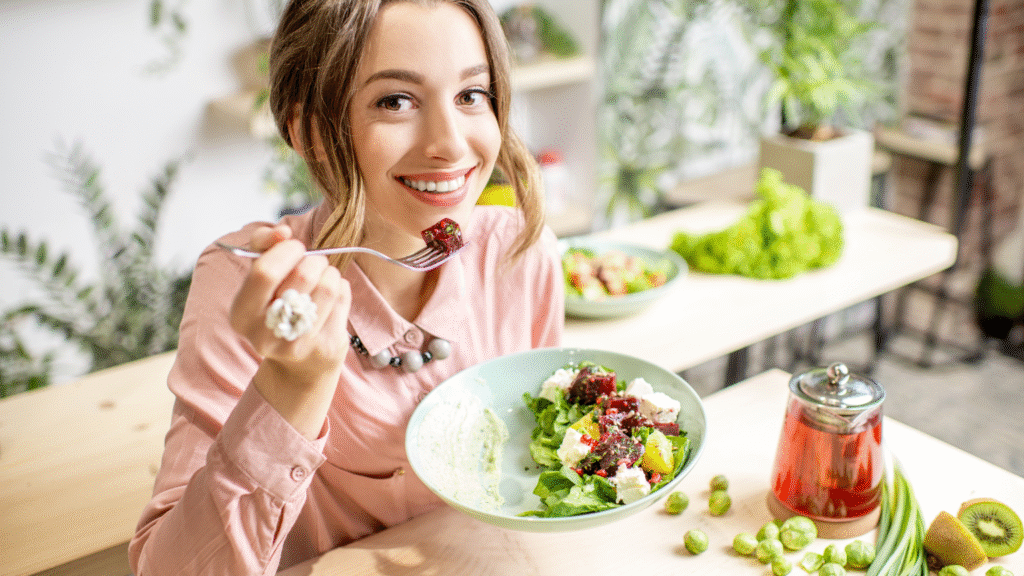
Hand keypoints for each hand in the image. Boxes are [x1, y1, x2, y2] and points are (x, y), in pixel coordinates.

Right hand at [229, 224, 351, 436]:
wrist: (299, 364)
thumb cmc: (278, 306)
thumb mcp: (260, 277)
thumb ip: (263, 245)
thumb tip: (281, 232)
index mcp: (241, 315)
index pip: (265, 272)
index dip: (286, 251)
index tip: (295, 247)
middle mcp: (265, 335)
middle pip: (302, 276)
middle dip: (313, 260)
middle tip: (313, 263)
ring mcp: (298, 344)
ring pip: (328, 285)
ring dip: (330, 272)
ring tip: (323, 278)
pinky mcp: (327, 346)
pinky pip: (342, 297)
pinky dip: (340, 287)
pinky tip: (331, 296)